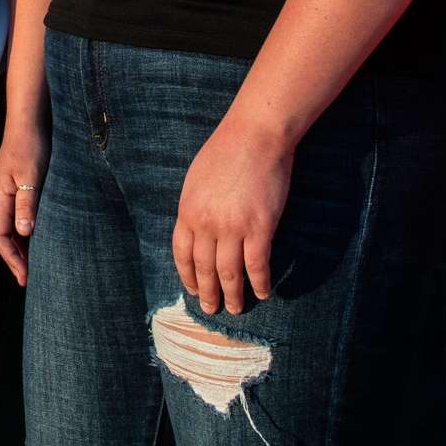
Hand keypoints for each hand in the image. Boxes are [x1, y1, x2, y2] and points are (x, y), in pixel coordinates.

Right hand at [0, 120, 48, 286]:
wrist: (28, 121)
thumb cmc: (30, 146)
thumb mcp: (31, 176)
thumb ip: (27, 204)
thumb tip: (24, 233)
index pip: (1, 237)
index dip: (12, 259)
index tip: (24, 278)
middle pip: (3, 236)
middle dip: (14, 258)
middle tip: (29, 279)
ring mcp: (5, 192)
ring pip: (9, 227)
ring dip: (20, 247)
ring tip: (34, 264)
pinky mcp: (15, 186)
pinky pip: (16, 216)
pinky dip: (25, 231)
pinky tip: (36, 237)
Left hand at [173, 120, 293, 314]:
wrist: (255, 135)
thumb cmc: (227, 150)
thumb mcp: (197, 180)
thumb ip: (196, 208)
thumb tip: (198, 230)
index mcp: (188, 211)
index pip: (182, 254)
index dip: (187, 276)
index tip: (193, 290)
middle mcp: (207, 224)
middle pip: (205, 269)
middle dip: (208, 293)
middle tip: (212, 310)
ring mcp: (233, 228)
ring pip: (229, 273)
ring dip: (232, 295)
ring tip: (235, 309)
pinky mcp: (260, 228)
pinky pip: (257, 265)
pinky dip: (260, 282)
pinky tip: (263, 291)